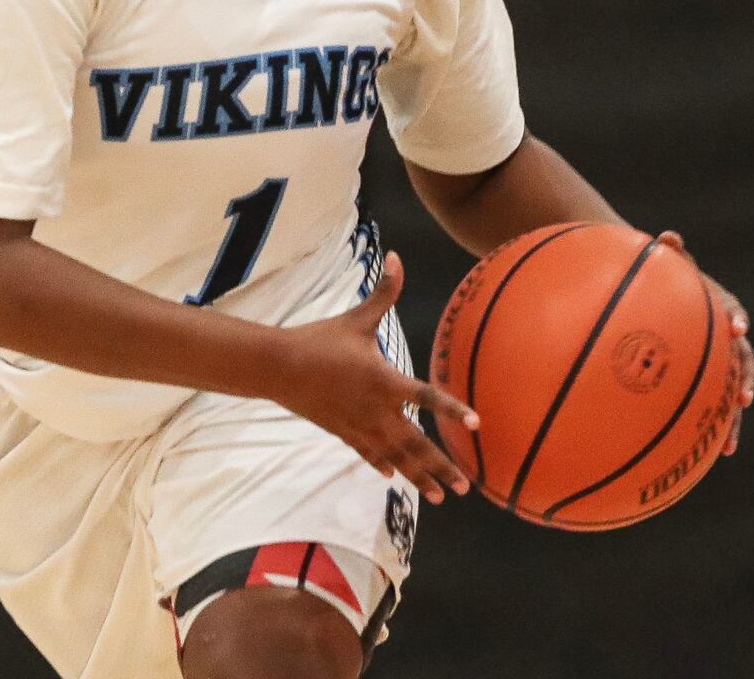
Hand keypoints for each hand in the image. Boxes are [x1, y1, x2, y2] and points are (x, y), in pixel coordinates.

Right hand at [272, 251, 478, 502]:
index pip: (427, 397)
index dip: (453, 409)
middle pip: (416, 444)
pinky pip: (367, 453)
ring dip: (419, 477)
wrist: (277, 367)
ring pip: (395, 457)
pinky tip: (392, 479)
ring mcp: (360, 425)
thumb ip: (384, 292)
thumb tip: (397, 257)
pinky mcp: (342, 431)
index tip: (476, 424)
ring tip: (440, 496)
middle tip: (465, 487)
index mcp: (385, 381)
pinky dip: (382, 465)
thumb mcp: (356, 318)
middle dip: (441, 467)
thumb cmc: (318, 340)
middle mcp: (377, 410)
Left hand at [655, 231, 753, 455]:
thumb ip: (668, 254)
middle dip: (744, 379)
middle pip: (742, 360)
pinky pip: (708, 406)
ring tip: (729, 441)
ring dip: (731, 416)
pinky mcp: (702, 380)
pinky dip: (710, 428)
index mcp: (717, 306)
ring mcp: (716, 361)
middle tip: (742, 397)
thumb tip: (669, 236)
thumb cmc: (658, 276)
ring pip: (730, 390)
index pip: (732, 309)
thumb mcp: (663, 263)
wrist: (653, 290)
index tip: (737, 328)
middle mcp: (723, 337)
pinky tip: (710, 453)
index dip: (736, 318)